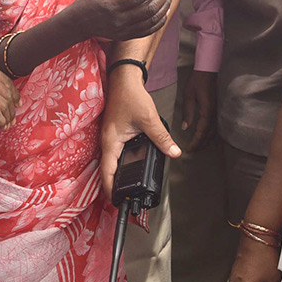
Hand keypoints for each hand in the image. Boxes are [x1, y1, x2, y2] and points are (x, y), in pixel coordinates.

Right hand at [69, 0, 173, 42]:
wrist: (78, 24)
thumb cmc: (90, 0)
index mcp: (112, 5)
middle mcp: (120, 21)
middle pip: (149, 7)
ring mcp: (124, 31)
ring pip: (152, 19)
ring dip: (165, 5)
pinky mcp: (127, 37)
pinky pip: (149, 30)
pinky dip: (160, 19)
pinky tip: (165, 8)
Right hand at [99, 65, 180, 194]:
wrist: (124, 79)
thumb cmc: (131, 96)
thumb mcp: (149, 120)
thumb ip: (161, 138)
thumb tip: (174, 152)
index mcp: (111, 141)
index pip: (107, 172)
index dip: (110, 188)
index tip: (116, 201)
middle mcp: (107, 142)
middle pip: (108, 170)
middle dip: (115, 185)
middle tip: (124, 200)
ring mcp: (110, 138)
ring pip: (112, 162)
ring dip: (118, 174)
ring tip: (127, 188)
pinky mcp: (116, 134)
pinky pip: (117, 154)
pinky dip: (122, 163)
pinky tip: (132, 167)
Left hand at [179, 69, 216, 151]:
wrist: (208, 71)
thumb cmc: (198, 81)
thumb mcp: (189, 95)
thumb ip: (188, 112)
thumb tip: (185, 127)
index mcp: (207, 111)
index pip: (202, 132)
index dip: (196, 143)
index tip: (189, 150)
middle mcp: (214, 114)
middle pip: (209, 135)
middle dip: (201, 144)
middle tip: (192, 151)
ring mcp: (217, 112)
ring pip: (214, 132)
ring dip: (206, 140)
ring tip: (197, 145)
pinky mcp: (217, 109)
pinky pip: (215, 126)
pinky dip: (210, 134)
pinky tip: (205, 135)